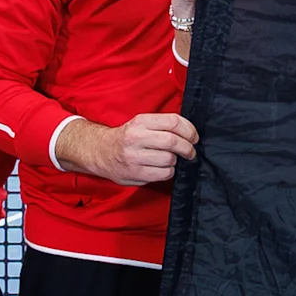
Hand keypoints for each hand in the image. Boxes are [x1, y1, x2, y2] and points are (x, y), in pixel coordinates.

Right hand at [56, 112, 196, 184]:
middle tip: (190, 151)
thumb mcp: (141, 123)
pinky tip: (162, 167)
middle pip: (173, 142)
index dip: (190, 130)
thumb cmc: (127, 137)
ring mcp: (134, 157)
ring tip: (171, 158)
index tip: (194, 137)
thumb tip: (190, 132)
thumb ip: (163, 125)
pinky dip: (168, 172)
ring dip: (175, 160)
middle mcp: (136, 138)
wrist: (100, 152)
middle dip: (188, 148)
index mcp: (140, 122)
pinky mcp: (135, 174)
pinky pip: (163, 174)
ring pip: (170, 160)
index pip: (173, 122)